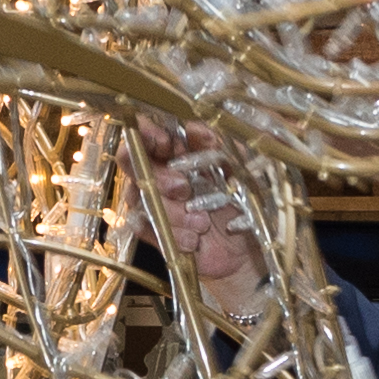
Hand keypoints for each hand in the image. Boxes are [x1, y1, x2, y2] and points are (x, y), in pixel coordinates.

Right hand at [136, 117, 270, 323]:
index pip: (146, 132)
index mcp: (179, 152)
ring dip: (172, 212)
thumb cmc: (244, 205)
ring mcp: (154, 202)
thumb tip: (194, 128)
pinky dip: (171, 233)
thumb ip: (220, 146)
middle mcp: (160, 173)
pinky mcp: (154, 230)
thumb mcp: (240, 170)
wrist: (246, 250)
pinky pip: (143, 227)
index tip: (167, 143)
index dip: (148, 134)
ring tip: (202, 223)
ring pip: (140, 197)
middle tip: (185, 189)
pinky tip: (193, 241)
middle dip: (159, 176)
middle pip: (132, 163)